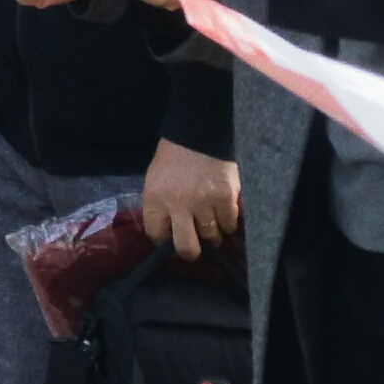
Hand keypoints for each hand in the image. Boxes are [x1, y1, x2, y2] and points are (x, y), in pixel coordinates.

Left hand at [142, 138, 240, 259]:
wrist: (200, 132)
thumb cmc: (174, 156)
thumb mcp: (155, 180)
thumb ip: (160, 206)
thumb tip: (168, 234)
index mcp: (154, 198)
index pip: (156, 235)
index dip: (165, 241)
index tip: (171, 240)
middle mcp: (178, 204)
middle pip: (186, 248)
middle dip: (191, 251)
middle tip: (196, 245)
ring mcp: (203, 202)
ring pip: (212, 237)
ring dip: (213, 232)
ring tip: (211, 220)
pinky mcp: (226, 198)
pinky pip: (230, 224)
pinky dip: (228, 221)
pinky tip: (224, 211)